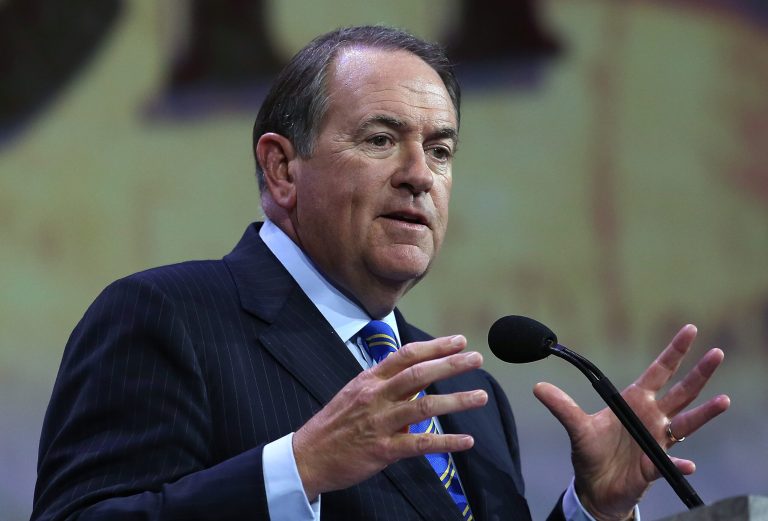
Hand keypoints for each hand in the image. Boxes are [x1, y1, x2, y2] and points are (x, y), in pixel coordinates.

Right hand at [292, 334, 487, 500]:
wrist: (307, 456)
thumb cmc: (334, 424)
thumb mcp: (355, 394)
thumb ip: (385, 385)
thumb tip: (416, 378)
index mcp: (369, 379)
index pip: (406, 355)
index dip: (435, 346)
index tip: (459, 341)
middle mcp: (376, 396)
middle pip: (419, 374)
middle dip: (451, 364)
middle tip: (477, 358)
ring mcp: (380, 422)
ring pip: (424, 406)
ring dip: (457, 401)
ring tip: (481, 396)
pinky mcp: (383, 449)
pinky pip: (420, 443)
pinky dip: (446, 442)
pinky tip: (467, 440)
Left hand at [533, 325, 729, 520]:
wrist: (596, 487)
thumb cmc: (592, 452)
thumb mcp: (576, 427)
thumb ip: (561, 406)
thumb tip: (538, 387)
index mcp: (635, 401)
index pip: (660, 370)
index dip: (674, 351)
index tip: (690, 330)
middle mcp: (652, 416)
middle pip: (682, 391)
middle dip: (699, 372)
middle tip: (717, 353)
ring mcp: (657, 440)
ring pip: (688, 423)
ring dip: (705, 413)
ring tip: (723, 400)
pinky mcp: (655, 466)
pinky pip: (671, 463)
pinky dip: (680, 463)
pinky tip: (688, 463)